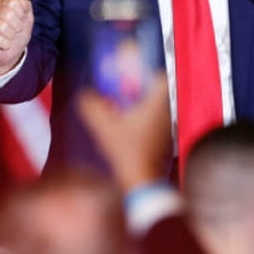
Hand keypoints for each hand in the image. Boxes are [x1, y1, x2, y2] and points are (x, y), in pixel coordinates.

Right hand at [0, 0, 32, 76]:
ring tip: (10, 37)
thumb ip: (26, 5)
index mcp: (1, 2)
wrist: (14, 50)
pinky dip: (6, 44)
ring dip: (11, 36)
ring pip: (1, 26)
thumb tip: (20, 3)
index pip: (12, 2)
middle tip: (16, 30)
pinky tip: (5, 44)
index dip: (20, 13)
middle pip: (7, 14)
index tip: (20, 19)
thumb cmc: (19, 30)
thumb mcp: (27, 16)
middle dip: (17, 25)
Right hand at [77, 75, 171, 191]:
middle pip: (155, 90)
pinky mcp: (165, 139)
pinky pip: (154, 121)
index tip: (127, 74)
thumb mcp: (105, 127)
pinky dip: (141, 119)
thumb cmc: (128, 153)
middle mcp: (167, 111)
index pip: (158, 75)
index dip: (142, 71)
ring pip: (155, 106)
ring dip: (138, 105)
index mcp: (158, 102)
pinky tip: (125, 129)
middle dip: (137, 89)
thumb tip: (85, 96)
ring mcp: (168, 126)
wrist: (143, 182)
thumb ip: (93, 108)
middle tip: (119, 92)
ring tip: (119, 111)